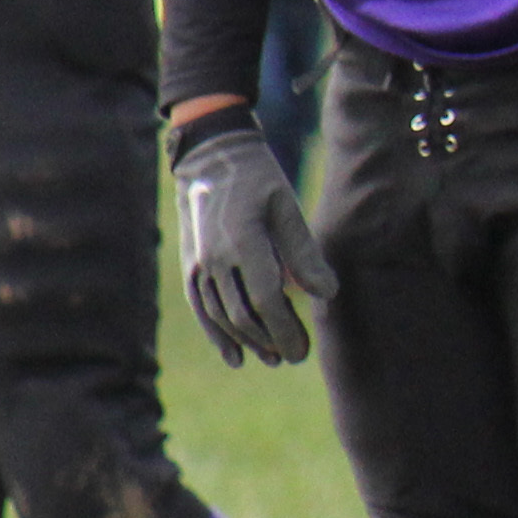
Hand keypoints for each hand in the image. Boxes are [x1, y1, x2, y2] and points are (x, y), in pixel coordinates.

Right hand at [173, 120, 333, 367]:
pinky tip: (235, 357)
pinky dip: (216, 334)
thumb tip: (328, 294)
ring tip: (272, 357)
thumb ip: (304, 253)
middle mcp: (215, 257)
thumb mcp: (287, 207)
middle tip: (295, 357)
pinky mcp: (190, 265)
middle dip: (270, 340)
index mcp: (243, 241)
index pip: (265, 299)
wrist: (212, 159)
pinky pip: (200, 307)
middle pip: (243, 314)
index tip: (302, 350)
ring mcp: (198, 263)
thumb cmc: (260, 181)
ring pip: (221, 315)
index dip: (284, 330)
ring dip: (247, 341)